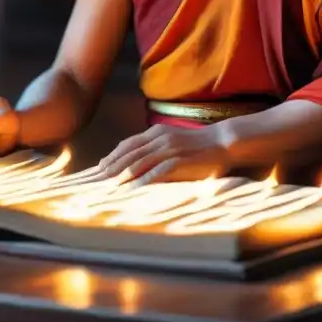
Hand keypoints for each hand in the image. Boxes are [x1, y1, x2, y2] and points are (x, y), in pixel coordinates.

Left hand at [97, 124, 232, 185]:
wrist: (222, 142)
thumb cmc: (197, 146)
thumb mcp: (172, 142)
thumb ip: (155, 149)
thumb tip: (138, 163)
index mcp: (156, 132)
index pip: (128, 144)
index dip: (113, 155)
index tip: (100, 167)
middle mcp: (160, 137)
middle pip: (130, 152)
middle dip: (113, 166)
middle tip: (99, 179)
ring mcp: (169, 148)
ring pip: (140, 161)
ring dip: (124, 174)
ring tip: (111, 186)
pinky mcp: (180, 159)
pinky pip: (158, 170)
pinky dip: (145, 179)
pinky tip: (136, 188)